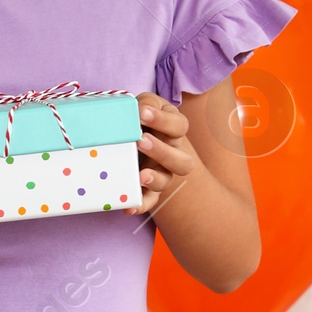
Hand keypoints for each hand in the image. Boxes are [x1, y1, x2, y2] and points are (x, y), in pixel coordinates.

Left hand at [133, 91, 197, 215]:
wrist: (133, 136)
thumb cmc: (141, 118)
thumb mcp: (145, 105)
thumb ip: (145, 104)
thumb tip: (140, 110)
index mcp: (174, 130)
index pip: (179, 126)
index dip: (162, 120)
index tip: (142, 113)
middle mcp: (174, 153)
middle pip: (183, 161)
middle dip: (162, 152)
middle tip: (141, 141)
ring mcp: (163, 173)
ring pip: (167, 181)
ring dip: (154, 178)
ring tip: (140, 174)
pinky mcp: (148, 188)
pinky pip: (149, 200)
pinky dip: (140, 205)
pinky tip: (128, 207)